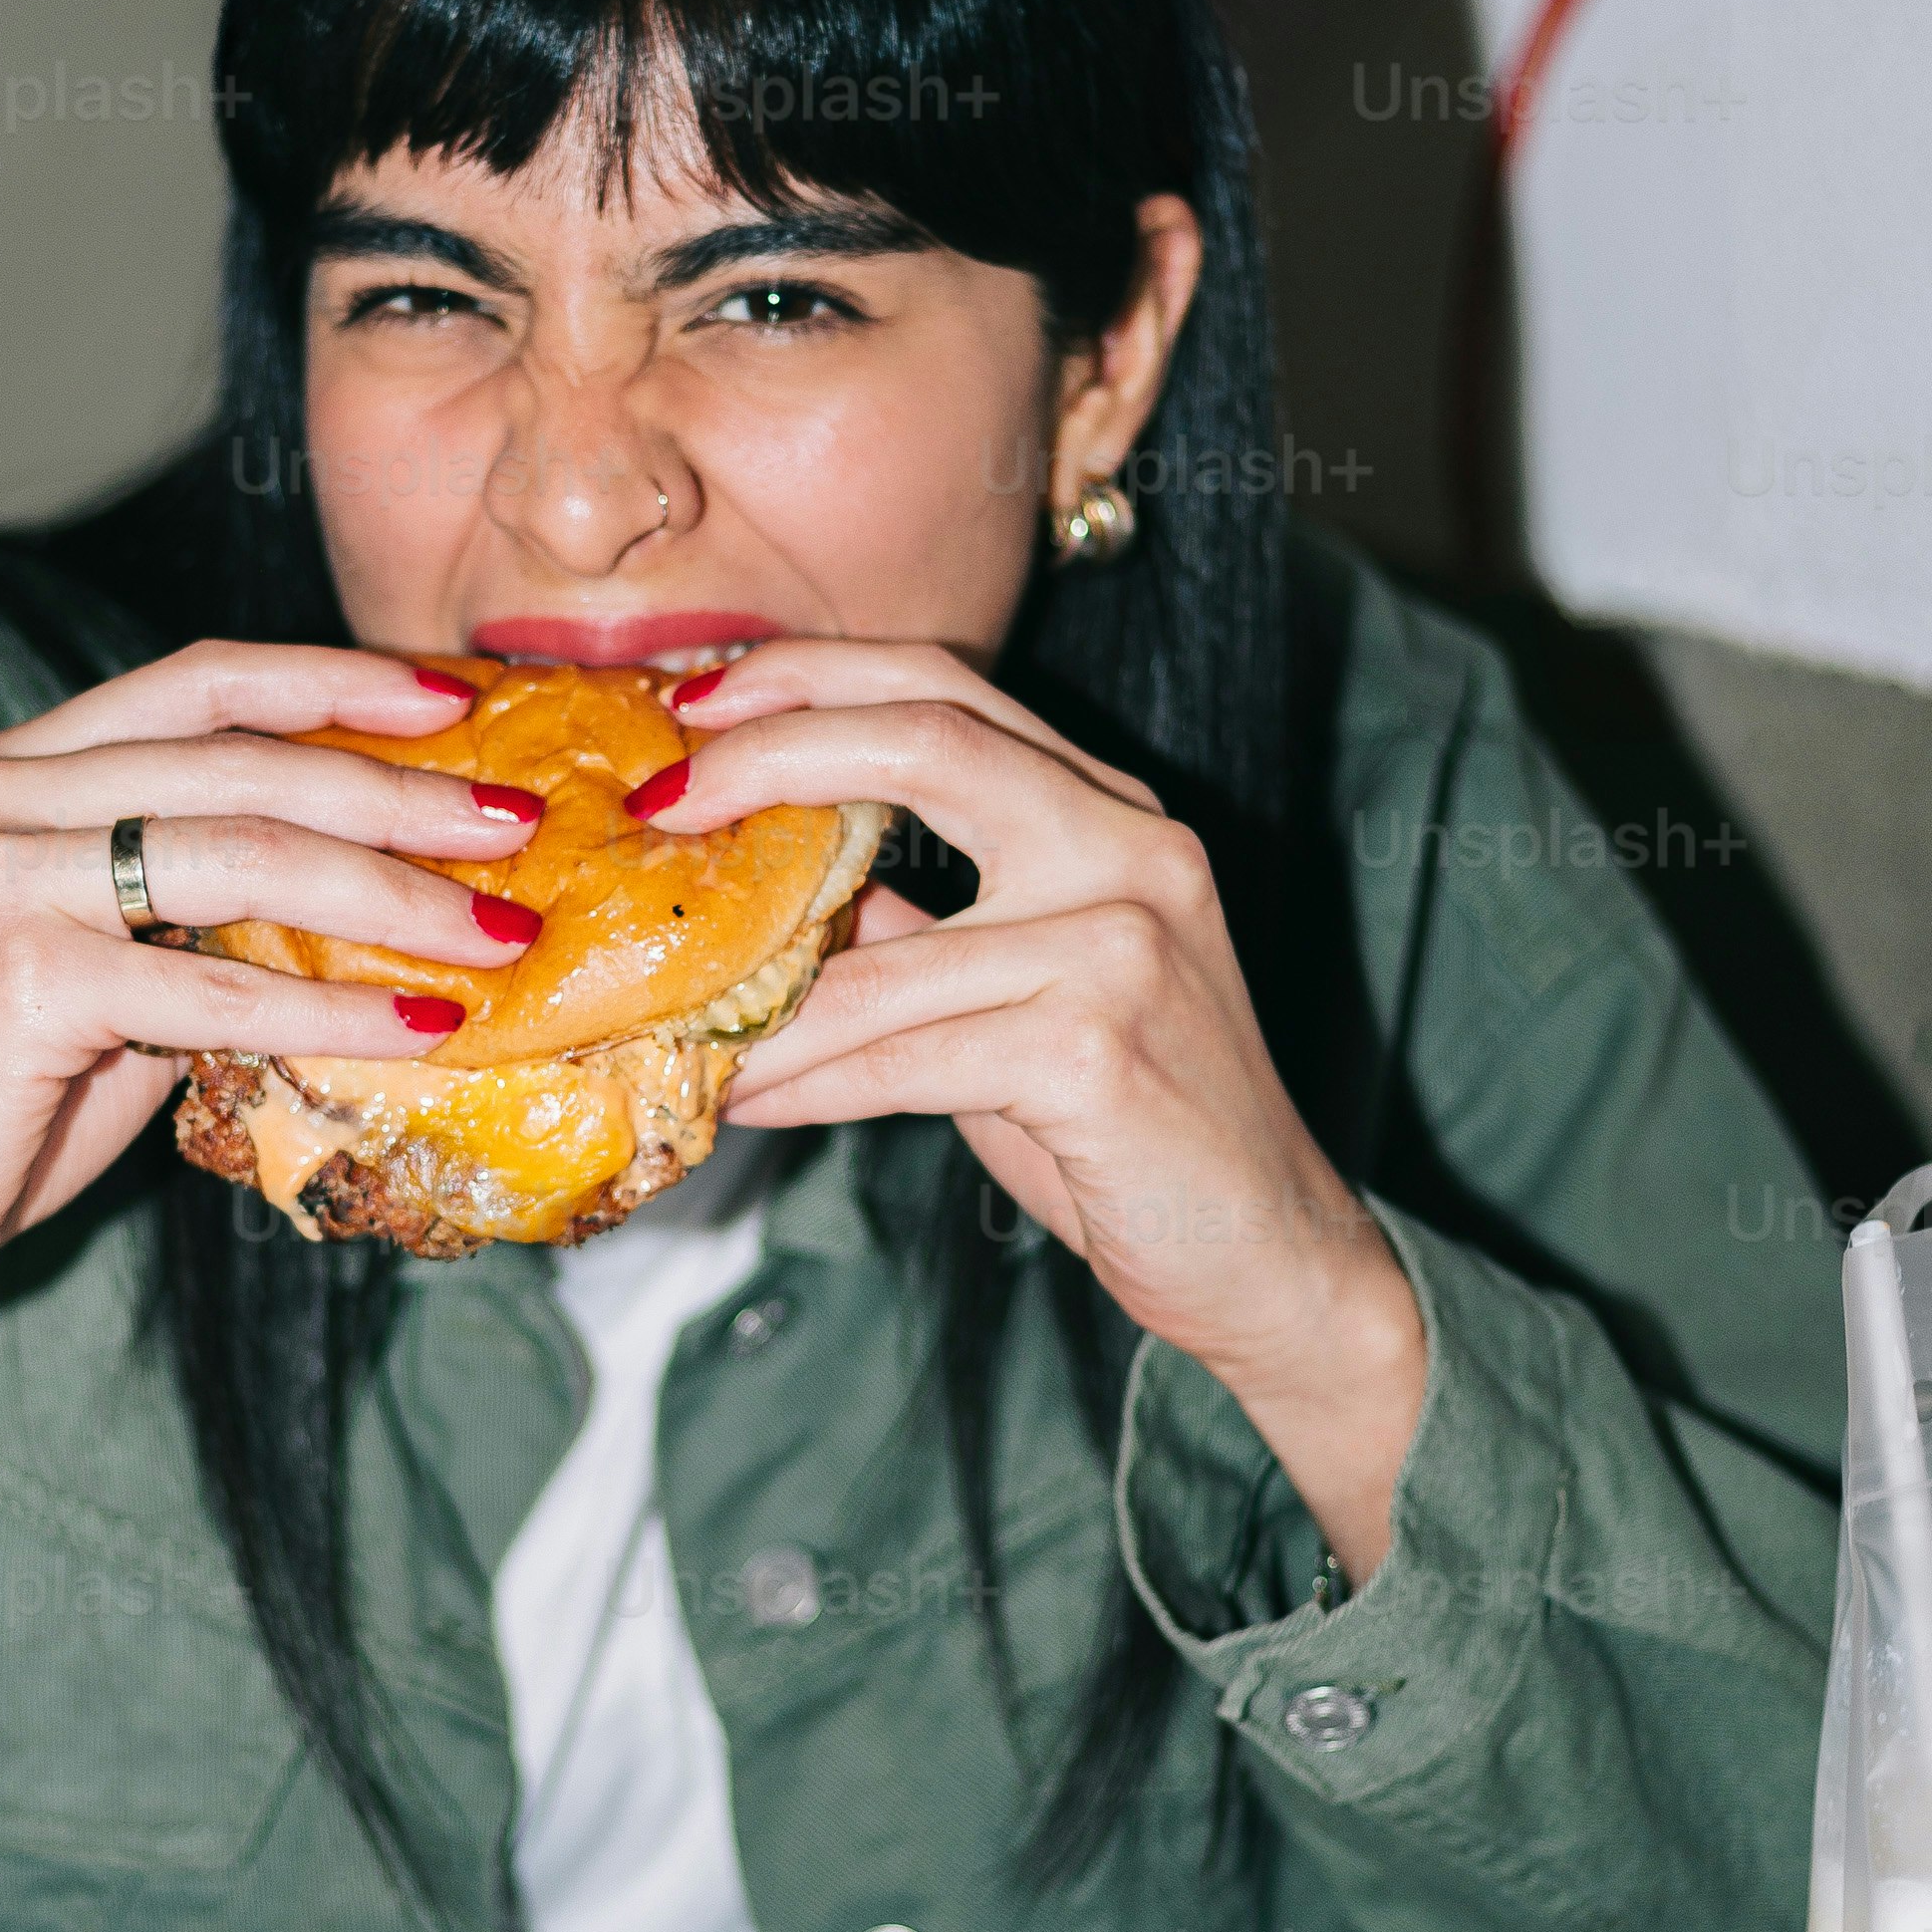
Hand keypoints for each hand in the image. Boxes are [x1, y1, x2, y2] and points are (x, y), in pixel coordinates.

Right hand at [0, 643, 535, 1423]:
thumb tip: (355, 908)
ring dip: (392, 897)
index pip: (192, 686)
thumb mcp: (82, 978)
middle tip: (516, 824)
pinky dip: (329, 1008)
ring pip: (241, 854)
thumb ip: (182, 918)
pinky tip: (420, 1029)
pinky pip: (209, 985)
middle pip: (238, 760)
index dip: (329, 680)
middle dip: (398, 790)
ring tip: (496, 933)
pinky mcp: (15, 982)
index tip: (452, 703)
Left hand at [671, 643, 1427, 1578]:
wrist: (1272, 1255)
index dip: (813, 676)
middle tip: (660, 794)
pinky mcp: (1101, 1052)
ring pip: (884, 954)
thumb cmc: (1129, 1128)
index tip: (694, 700)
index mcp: (1111, 813)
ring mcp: (1125, 947)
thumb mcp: (1016, 993)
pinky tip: (740, 1099)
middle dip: (774, 748)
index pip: (950, 689)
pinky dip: (805, 1083)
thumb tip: (768, 881)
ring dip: (753, 996)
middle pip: (931, 740)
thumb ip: (919, 925)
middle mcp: (1134, 850)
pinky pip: (903, 1059)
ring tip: (660, 1011)